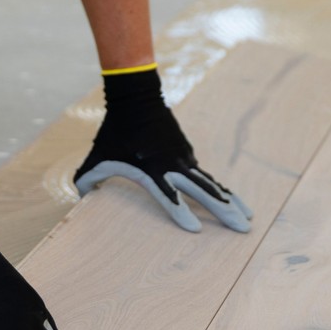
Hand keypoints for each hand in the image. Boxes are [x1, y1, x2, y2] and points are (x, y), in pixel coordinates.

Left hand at [75, 65, 253, 233]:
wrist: (136, 97)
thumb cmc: (113, 131)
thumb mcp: (95, 157)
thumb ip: (86, 181)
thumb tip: (81, 199)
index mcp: (151, 169)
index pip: (168, 196)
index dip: (180, 214)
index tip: (196, 232)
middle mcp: (173, 165)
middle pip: (203, 192)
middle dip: (224, 211)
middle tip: (243, 228)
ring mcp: (183, 158)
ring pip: (211, 183)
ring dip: (230, 200)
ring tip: (248, 216)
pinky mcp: (187, 153)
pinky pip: (205, 175)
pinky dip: (219, 188)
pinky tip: (231, 200)